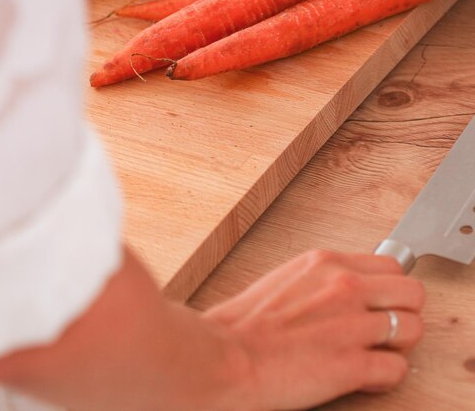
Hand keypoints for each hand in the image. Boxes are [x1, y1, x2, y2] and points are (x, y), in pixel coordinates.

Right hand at [204, 249, 424, 410]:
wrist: (226, 356)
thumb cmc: (245, 324)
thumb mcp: (287, 279)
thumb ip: (323, 279)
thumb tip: (346, 288)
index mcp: (326, 263)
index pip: (392, 265)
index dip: (391, 288)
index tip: (383, 302)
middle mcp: (345, 286)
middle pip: (413, 293)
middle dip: (404, 312)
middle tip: (387, 328)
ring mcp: (352, 324)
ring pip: (414, 330)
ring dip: (399, 345)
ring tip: (378, 354)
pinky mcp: (352, 364)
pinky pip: (398, 369)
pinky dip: (387, 376)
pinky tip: (367, 377)